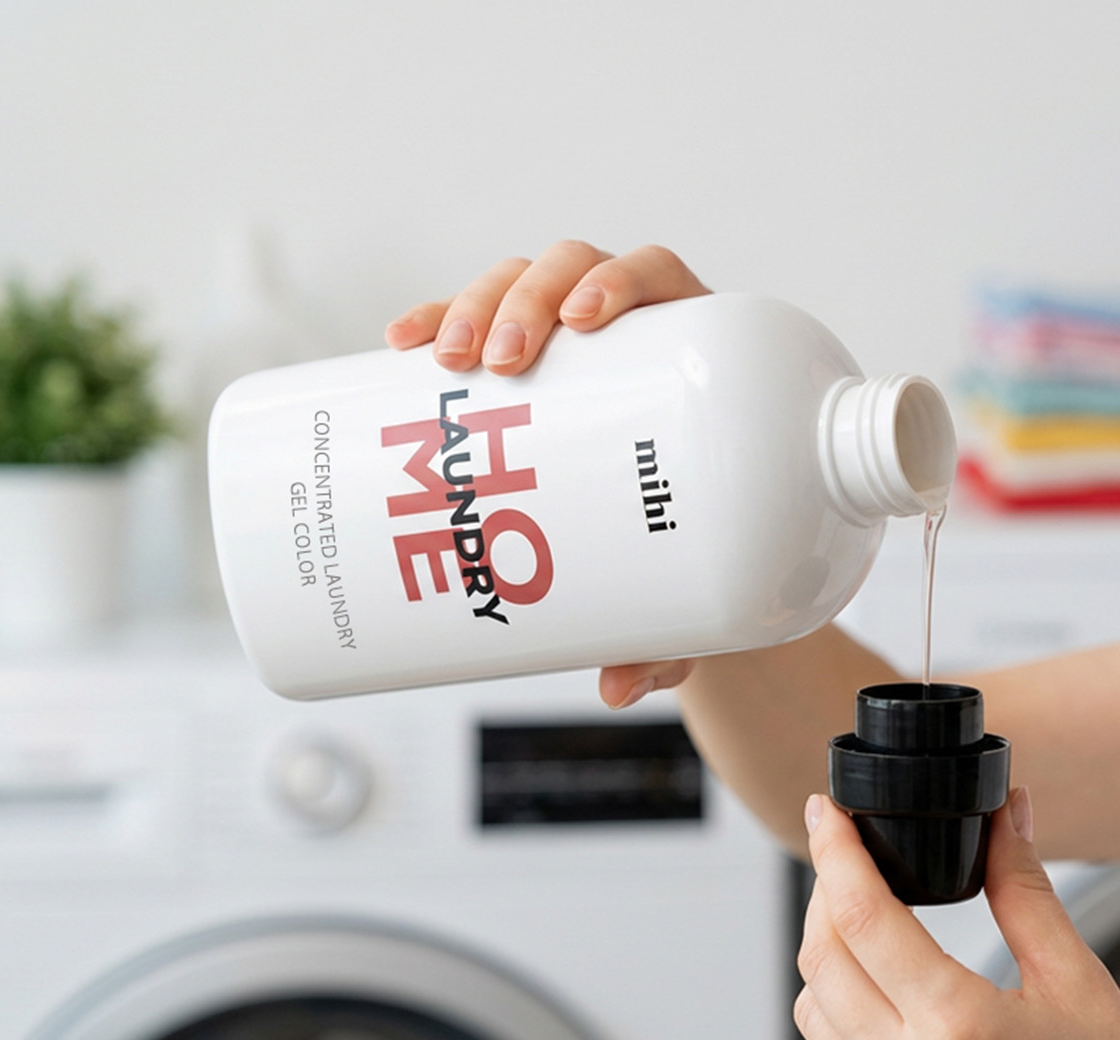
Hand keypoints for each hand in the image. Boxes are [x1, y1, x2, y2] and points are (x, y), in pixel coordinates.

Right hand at [385, 241, 709, 706]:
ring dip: (473, 304)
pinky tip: (402, 347)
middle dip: (525, 298)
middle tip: (498, 364)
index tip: (587, 320)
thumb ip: (672, 639)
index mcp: (695, 357)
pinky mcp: (524, 378)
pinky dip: (438, 327)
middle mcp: (633, 338)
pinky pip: (475, 330)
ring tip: (446, 362)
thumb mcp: (704, 598)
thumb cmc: (718, 566)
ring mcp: (574, 352)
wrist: (702, 573)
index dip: (622, 279)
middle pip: (573, 271)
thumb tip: (618, 686)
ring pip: (516, 287)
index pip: (659, 278)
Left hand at [797, 789, 1119, 1039]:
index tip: (827, 810)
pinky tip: (874, 980)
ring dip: (826, 949)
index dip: (836, 851)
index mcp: (956, 1028)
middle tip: (847, 847)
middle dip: (826, 890)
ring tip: (862, 909)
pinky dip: (835, 1003)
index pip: (864, 917)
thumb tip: (1005, 813)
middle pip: (822, 957)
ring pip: (812, 1006)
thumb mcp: (1079, 986)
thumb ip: (1025, 892)